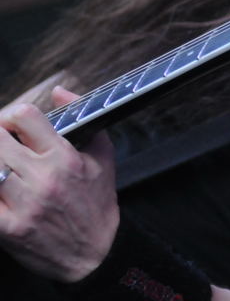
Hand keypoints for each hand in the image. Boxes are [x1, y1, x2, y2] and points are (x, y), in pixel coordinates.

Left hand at [0, 86, 118, 281]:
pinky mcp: (8, 228)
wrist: (94, 254)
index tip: (12, 126)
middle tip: (2, 143)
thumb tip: (60, 91)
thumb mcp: (102, 158)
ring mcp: (23, 204)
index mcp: (64, 157)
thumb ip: (84, 121)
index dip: (12, 115)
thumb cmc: (96, 204)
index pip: (25, 117)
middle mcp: (43, 178)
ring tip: (2, 165)